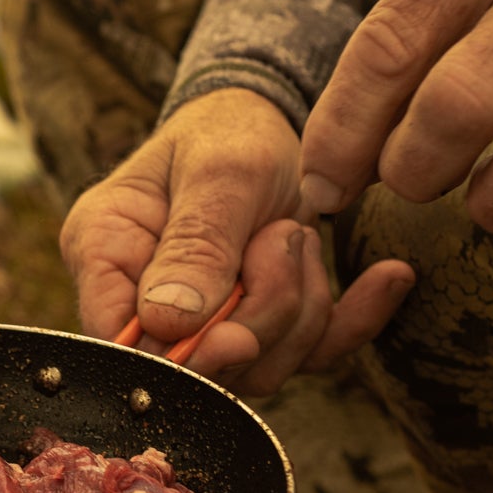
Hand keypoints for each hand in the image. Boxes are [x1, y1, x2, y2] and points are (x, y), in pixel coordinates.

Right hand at [61, 88, 413, 395]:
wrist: (268, 123)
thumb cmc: (229, 132)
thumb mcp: (220, 169)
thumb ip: (196, 243)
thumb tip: (169, 324)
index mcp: (104, 254)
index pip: (115, 341)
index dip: (176, 357)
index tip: (235, 333)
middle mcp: (142, 304)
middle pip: (196, 367)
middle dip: (260, 313)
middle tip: (282, 237)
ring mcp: (202, 327)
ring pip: (259, 368)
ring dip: (300, 306)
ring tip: (299, 232)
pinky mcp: (258, 332)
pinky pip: (310, 356)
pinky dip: (354, 319)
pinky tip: (388, 278)